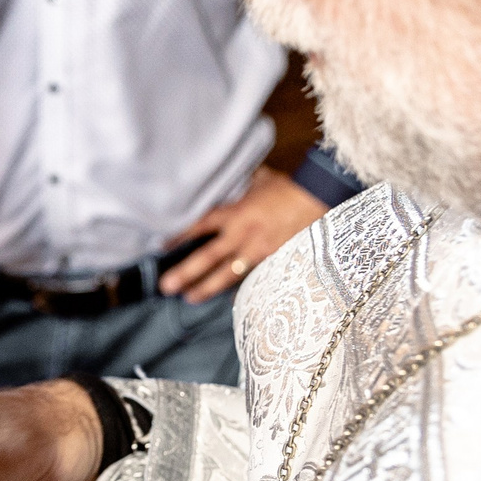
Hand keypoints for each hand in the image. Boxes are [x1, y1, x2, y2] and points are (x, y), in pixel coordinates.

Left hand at [160, 164, 328, 302]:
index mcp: (235, 212)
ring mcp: (259, 251)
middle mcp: (242, 234)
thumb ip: (240, 185)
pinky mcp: (275, 261)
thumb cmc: (288, 187)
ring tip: (190, 298)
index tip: (161, 247)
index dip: (179, 236)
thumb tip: (228, 180)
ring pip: (228, 273)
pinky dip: (243, 290)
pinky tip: (231, 301)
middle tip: (166, 286)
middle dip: (186, 272)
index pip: (199, 226)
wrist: (319, 197)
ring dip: (207, 287)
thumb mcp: (259, 180)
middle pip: (208, 257)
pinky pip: (254, 278)